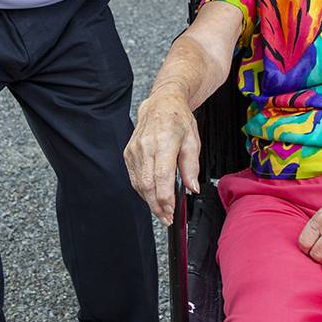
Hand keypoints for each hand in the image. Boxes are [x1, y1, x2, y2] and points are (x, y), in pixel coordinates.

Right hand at [124, 90, 200, 225]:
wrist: (161, 103)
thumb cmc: (178, 120)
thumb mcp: (193, 141)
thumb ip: (192, 167)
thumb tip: (192, 187)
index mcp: (164, 141)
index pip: (161, 176)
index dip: (165, 198)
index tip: (171, 212)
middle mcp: (146, 146)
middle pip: (147, 184)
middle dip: (157, 205)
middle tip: (167, 218)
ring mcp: (134, 150)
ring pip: (138, 184)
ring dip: (149, 201)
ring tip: (162, 211)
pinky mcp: (128, 153)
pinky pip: (134, 177)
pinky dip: (143, 190)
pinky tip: (152, 196)